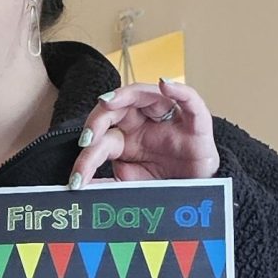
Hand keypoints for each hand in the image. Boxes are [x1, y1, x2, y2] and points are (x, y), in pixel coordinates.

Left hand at [70, 79, 218, 186]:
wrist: (201, 194)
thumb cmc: (167, 185)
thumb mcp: (134, 187)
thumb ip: (111, 185)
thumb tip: (82, 189)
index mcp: (126, 140)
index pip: (102, 139)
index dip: (88, 156)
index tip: (76, 179)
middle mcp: (143, 126)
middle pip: (115, 110)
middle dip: (97, 121)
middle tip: (87, 139)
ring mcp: (168, 121)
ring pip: (144, 95)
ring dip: (124, 95)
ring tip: (107, 101)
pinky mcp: (196, 123)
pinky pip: (190, 100)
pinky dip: (179, 90)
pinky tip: (165, 84)